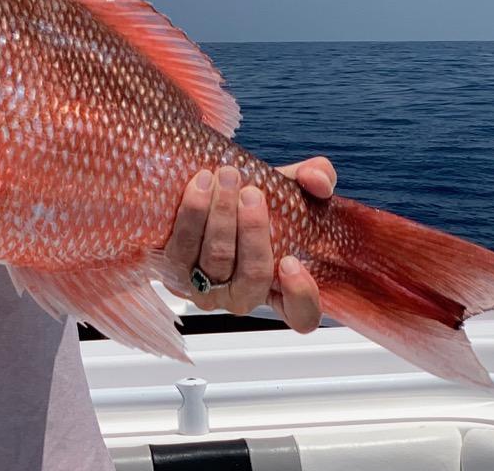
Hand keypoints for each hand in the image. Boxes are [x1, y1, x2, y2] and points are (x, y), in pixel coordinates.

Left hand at [162, 157, 335, 333]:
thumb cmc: (255, 201)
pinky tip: (201, 185)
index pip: (302, 315)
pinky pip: (182, 247)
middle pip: (252, 276)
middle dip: (252, 231)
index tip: (292, 261)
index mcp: (281, 287)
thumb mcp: (291, 187)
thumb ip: (316, 179)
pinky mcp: (175, 271)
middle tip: (251, 193)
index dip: (300, 295)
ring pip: (216, 260)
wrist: (207, 195)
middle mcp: (244, 295)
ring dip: (221, 216)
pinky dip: (192, 213)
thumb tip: (318, 180)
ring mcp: (208, 289)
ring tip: (226, 179)